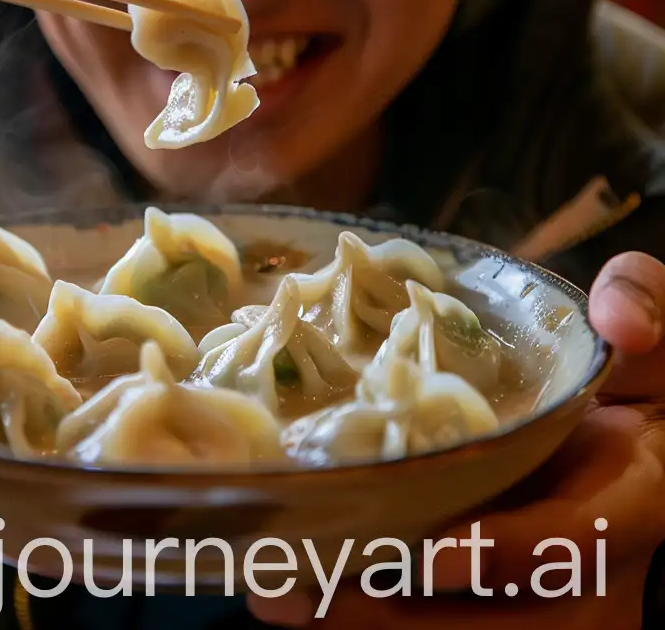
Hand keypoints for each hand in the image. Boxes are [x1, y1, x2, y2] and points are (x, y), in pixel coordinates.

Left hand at [248, 251, 664, 625]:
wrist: (657, 442)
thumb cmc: (648, 387)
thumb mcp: (660, 344)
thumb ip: (648, 309)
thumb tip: (617, 315)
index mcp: (631, 499)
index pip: (576, 540)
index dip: (506, 552)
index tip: (431, 552)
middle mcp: (598, 570)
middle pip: (510, 621)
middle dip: (409, 615)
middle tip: (307, 590)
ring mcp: (557, 594)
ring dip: (377, 622)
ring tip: (281, 597)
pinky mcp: (517, 597)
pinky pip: (452, 617)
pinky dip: (380, 612)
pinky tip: (302, 587)